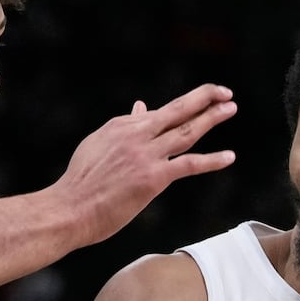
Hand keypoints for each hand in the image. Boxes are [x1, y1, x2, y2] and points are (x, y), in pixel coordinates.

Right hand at [58, 85, 236, 244]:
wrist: (69, 208)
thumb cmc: (80, 184)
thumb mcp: (98, 146)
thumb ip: (122, 127)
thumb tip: (139, 106)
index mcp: (121, 126)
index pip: (157, 114)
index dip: (179, 110)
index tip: (196, 107)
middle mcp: (136, 134)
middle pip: (177, 110)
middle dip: (204, 97)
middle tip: (224, 91)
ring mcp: (146, 154)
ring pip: (187, 131)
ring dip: (211, 118)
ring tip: (230, 108)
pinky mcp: (153, 177)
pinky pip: (189, 164)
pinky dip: (212, 160)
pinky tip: (229, 156)